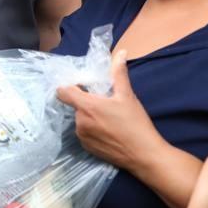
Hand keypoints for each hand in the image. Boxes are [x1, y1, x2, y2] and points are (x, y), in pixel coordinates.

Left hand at [56, 50, 168, 176]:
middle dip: (87, 102)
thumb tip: (121, 52)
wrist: (144, 155)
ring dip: (90, 117)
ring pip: (81, 120)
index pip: (63, 92)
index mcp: (86, 107)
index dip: (69, 86)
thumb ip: (119, 73)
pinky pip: (85, 133)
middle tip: (106, 102)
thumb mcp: (127, 95)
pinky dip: (93, 130)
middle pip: (76, 106)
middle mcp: (79, 122)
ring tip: (110, 118)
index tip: (80, 85)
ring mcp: (82, 137)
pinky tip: (109, 131)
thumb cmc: (135, 123)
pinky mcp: (87, 148)